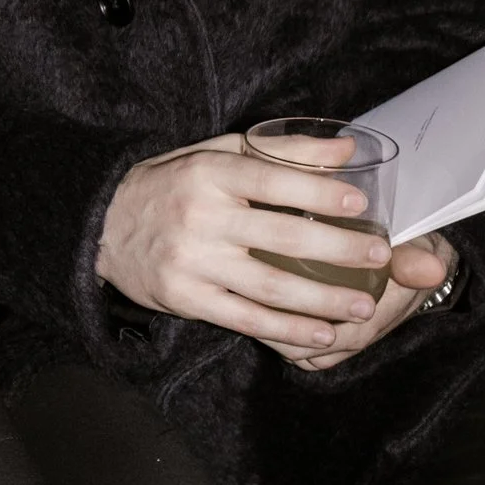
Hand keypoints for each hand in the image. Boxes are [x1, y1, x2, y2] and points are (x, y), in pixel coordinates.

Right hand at [95, 133, 450, 360]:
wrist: (103, 225)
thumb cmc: (172, 184)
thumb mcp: (217, 154)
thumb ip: (282, 151)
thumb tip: (347, 150)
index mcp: (208, 174)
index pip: (271, 181)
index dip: (318, 193)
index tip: (360, 204)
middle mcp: (200, 217)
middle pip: (282, 238)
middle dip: (339, 251)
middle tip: (381, 256)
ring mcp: (192, 262)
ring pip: (270, 286)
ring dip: (324, 301)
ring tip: (363, 306)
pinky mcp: (186, 298)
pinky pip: (246, 319)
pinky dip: (288, 330)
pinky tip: (321, 335)